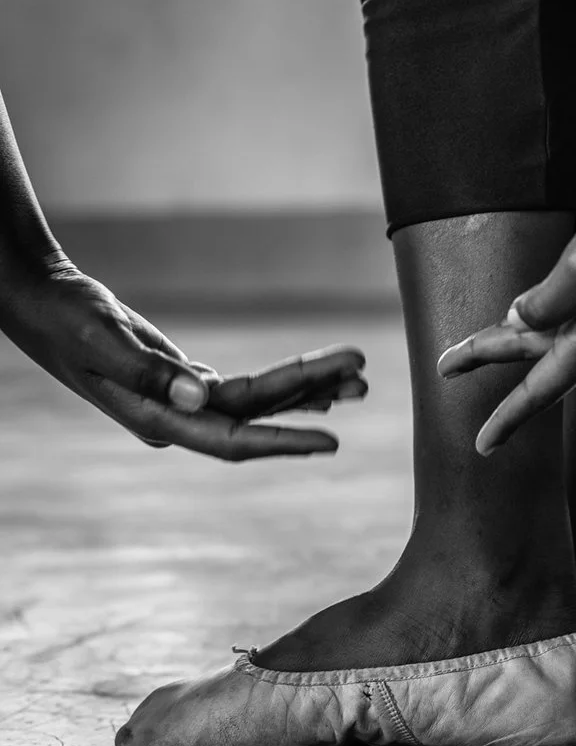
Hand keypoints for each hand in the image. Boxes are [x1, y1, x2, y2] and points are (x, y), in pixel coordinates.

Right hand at [0, 261, 366, 459]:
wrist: (41, 302)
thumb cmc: (63, 319)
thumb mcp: (100, 339)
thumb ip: (148, 369)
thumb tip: (199, 395)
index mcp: (157, 417)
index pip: (232, 437)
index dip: (283, 441)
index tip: (332, 443)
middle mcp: (176, 417)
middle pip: (257, 415)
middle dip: (311, 398)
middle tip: (364, 375)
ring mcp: (182, 402)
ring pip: (257, 402)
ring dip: (307, 391)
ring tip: (359, 380)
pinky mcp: (185, 381)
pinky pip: (245, 388)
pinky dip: (283, 382)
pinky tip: (320, 384)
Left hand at [438, 164, 575, 454]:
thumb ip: (546, 300)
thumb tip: (519, 321)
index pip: (540, 389)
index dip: (507, 418)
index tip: (480, 446)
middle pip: (538, 353)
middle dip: (489, 355)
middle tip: (444, 365)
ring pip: (559, 329)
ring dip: (517, 333)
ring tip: (481, 338)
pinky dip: (550, 314)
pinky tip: (541, 306)